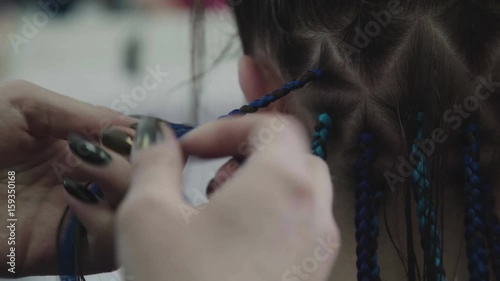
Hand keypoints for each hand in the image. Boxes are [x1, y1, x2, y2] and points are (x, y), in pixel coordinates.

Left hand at [0, 80, 135, 275]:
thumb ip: (85, 113)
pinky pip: (110, 245)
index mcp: (78, 147)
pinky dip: (107, 221)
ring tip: (81, 167)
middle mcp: (86, 182)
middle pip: (142, 181)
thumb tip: (139, 128)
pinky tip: (75, 196)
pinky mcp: (64, 251)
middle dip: (139, 163)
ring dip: (123, 188)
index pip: (133, 149)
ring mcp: (77, 218)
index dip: (150, 143)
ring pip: (135, 214)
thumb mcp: (25, 103)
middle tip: (115, 149)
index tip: (159, 136)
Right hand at [117, 115, 338, 280]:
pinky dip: (271, 221)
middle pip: (292, 156)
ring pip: (300, 193)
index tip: (190, 149)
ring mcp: (322, 249)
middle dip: (248, 156)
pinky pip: (300, 229)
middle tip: (208, 178)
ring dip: (260, 188)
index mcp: (286, 182)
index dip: (228, 126)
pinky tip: (231, 250)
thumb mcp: (148, 215)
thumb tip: (156, 134)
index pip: (273, 125)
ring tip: (217, 215)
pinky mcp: (314, 278)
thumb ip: (153, 162)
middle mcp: (316, 212)